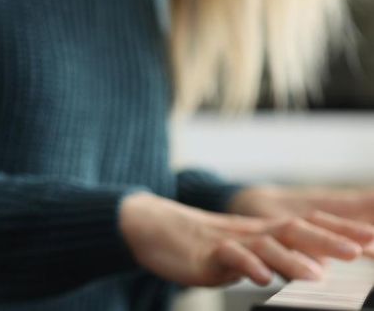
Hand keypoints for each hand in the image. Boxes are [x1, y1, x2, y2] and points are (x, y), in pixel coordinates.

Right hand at [120, 193, 369, 286]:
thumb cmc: (202, 244)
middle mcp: (254, 232)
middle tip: (361, 250)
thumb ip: (276, 258)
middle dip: (330, 240)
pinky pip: (229, 257)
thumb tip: (313, 268)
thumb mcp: (245, 251)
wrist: (154, 229)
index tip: (373, 240)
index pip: (310, 227)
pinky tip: (260, 279)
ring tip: (316, 275)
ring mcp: (231, 241)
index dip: (341, 232)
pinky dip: (247, 267)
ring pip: (266, 246)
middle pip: (296, 230)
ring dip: (293, 259)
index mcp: (266, 232)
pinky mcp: (207, 254)